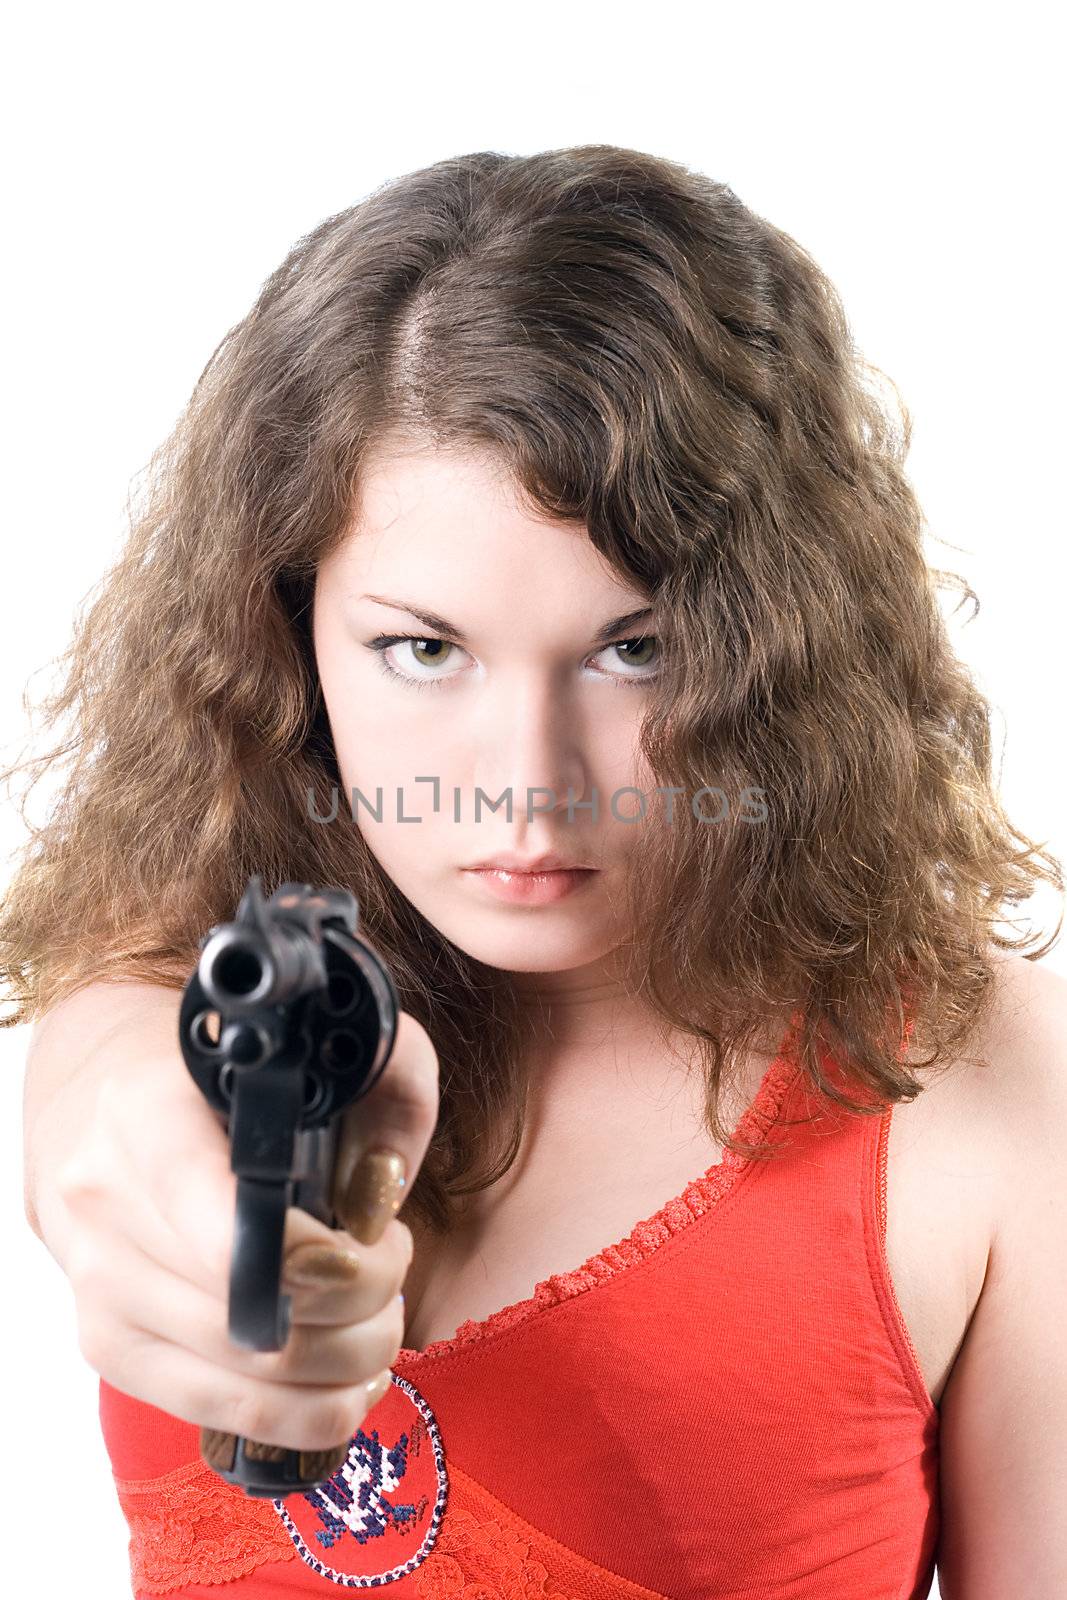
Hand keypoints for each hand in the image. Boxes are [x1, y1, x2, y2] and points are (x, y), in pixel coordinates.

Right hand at [52, 1007, 438, 1454]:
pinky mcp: (108, 1347)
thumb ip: (385, 1089)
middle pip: (254, 1321)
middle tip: (390, 1264)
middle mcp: (107, 1207)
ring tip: (376, 1318)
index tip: (379, 1239)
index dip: (327, 1264)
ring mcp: (98, 1288)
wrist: (101, 1100)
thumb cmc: (225, 1077)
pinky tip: (346, 1376)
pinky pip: (219, 1414)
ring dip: (345, 1365)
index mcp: (149, 1120)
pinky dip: (306, 1412)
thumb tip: (381, 1197)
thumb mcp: (317, 1045)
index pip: (233, 1236)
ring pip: (246, 1381)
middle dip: (362, 1308)